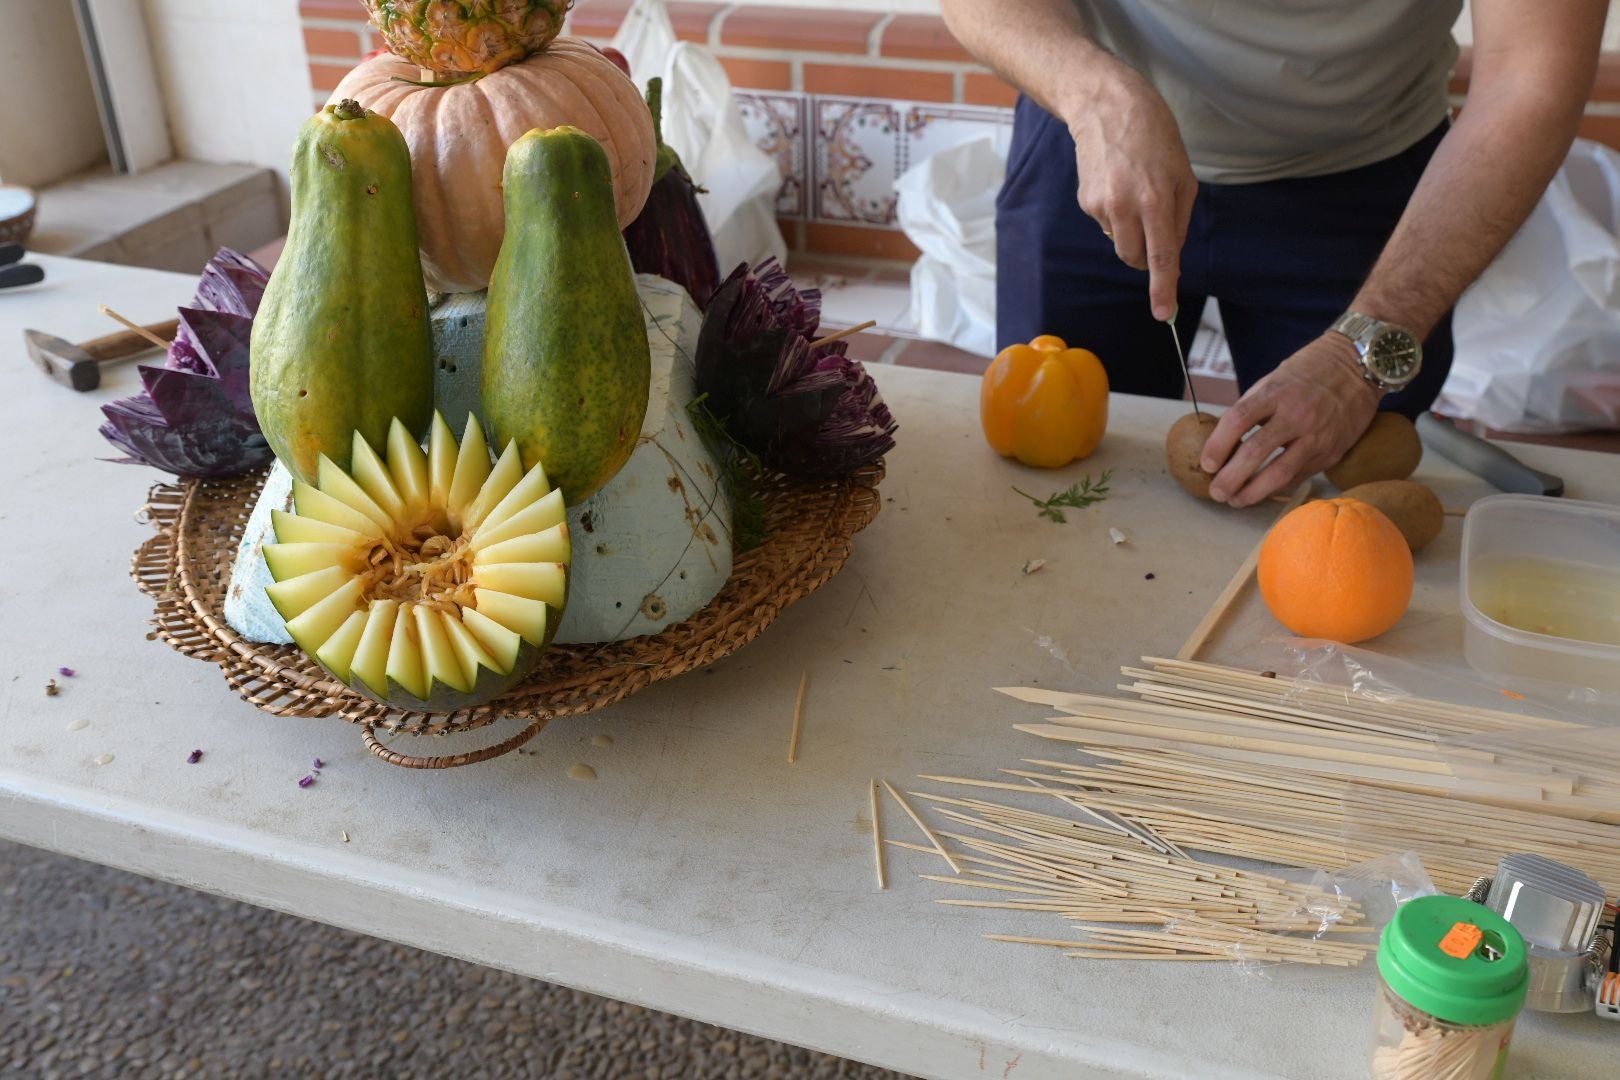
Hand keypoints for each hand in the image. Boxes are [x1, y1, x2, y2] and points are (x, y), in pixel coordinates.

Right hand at [1064, 61, 1195, 320]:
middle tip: (1155, 229)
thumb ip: (1179, 220)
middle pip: (1135, 258)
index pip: (1161, 256)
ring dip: (1131, 229)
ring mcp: (1101, 205)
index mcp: (1156, 199)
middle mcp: (1125, 206)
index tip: (1165, 315)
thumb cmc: (1154, 136)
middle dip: (1146, 255)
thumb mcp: (1183, 174)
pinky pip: (1106, 223)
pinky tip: (1117, 183)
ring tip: (1134, 190)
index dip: (1163, 289)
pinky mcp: (1085, 201)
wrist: (1106, 106)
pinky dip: (1116, 213)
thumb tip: (1171, 257)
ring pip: (1120, 241)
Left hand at [1200, 335, 1381, 506]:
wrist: (1358, 366)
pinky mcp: (1331, 451)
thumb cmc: (1308, 372)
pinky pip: (1299, 475)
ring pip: (1280, 472)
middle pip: (1254, 452)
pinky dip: (1278, 486)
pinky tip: (1263, 492)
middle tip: (1216, 492)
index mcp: (1275, 392)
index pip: (1237, 421)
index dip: (1217, 445)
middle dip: (1230, 478)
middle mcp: (1296, 415)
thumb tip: (1223, 441)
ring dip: (1253, 492)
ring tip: (1235, 500)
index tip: (1206, 464)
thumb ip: (1250, 408)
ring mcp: (1316, 435)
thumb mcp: (1274, 379)